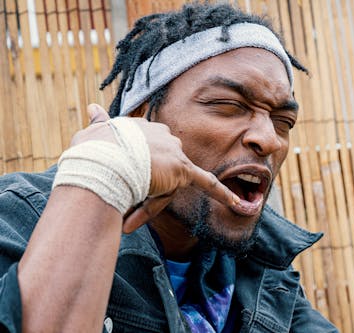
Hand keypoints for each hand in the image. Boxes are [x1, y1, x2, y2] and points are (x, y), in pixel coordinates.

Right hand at [73, 104, 238, 232]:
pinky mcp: (181, 170)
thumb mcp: (93, 134)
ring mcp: (173, 151)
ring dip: (151, 198)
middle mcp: (161, 134)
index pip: (146, 151)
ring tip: (129, 209)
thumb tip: (93, 109)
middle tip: (122, 195)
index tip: (121, 174)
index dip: (135, 168)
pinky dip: (223, 194)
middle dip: (145, 185)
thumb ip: (99, 124)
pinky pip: (207, 183)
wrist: (102, 158)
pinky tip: (238, 203)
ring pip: (168, 182)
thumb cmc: (92, 150)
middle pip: (160, 167)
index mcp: (142, 125)